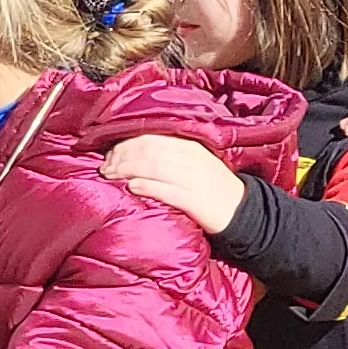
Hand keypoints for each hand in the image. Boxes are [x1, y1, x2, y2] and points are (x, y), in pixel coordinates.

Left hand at [104, 133, 250, 233]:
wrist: (242, 211)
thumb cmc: (213, 186)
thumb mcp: (195, 162)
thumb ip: (170, 154)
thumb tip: (134, 152)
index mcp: (190, 146)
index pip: (151, 137)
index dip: (126, 144)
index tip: (109, 154)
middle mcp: (190, 158)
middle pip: (148, 150)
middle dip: (121, 157)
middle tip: (105, 167)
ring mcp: (193, 179)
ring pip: (153, 167)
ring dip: (127, 170)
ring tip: (111, 176)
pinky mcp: (194, 200)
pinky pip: (165, 190)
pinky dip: (146, 186)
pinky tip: (132, 187)